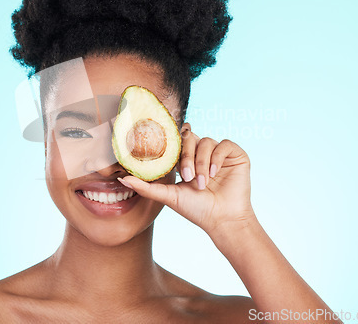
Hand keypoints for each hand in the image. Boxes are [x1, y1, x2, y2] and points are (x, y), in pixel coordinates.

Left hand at [118, 122, 255, 234]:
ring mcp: (219, 154)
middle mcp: (202, 154)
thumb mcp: (168, 196)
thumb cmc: (196, 210)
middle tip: (187, 176)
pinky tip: (215, 173)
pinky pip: (224, 144)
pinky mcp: (235, 155)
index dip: (173, 142)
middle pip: (190, 138)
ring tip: (202, 183)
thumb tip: (122, 179)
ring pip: (206, 141)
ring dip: (202, 162)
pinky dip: (217, 157)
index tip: (168, 149)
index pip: (178, 141)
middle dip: (186, 156)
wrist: (222, 220)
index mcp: (186, 160)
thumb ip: (145, 186)